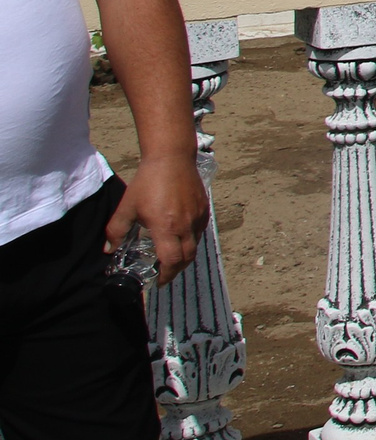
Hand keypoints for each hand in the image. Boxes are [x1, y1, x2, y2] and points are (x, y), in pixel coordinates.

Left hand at [106, 152, 207, 285]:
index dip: (165, 275)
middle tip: (164, 273)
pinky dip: (191, 241)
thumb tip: (108, 249)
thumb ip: (116, 230)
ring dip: (184, 256)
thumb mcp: (127, 206)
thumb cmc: (147, 182)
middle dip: (176, 270)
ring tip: (171, 257)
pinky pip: (199, 232)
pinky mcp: (204, 209)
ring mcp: (197, 217)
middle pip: (187, 258)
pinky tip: (180, 236)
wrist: (171, 158)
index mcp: (166, 227)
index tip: (157, 281)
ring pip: (195, 246)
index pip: (172, 261)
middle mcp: (185, 225)